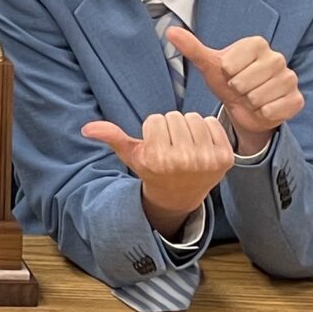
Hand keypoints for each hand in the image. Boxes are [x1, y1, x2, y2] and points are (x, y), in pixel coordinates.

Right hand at [81, 110, 233, 233]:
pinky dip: (207, 129)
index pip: (155, 120)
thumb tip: (87, 128)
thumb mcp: (131, 156)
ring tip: (185, 144)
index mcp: (158, 159)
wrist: (180, 194)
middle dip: (171, 126)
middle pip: (174, 117)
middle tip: (171, 145)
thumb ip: (112, 138)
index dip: (153, 130)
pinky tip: (201, 145)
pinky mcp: (225, 158)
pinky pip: (213, 123)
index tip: (156, 146)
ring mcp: (207, 160)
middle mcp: (184, 161)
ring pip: (194, 118)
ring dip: (188, 126)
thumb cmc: (153, 170)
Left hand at [164, 27, 302, 154]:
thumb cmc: (228, 81)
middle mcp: (277, 58)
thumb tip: (170, 30)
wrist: (246, 108)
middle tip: (239, 90)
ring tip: (250, 98)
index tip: (229, 75)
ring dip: (249, 103)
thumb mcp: (210, 66)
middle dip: (237, 90)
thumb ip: (192, 48)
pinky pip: (273, 110)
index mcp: (257, 44)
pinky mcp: (297, 99)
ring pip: (259, 97)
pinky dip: (263, 113)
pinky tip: (262, 108)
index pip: (230, 64)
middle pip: (245, 81)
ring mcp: (290, 78)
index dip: (225, 75)